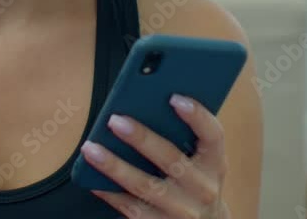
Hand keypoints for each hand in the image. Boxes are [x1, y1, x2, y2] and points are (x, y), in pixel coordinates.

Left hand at [81, 94, 229, 218]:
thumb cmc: (197, 181)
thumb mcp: (203, 161)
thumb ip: (185, 136)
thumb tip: (146, 104)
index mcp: (215, 163)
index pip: (213, 135)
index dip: (197, 116)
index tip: (174, 98)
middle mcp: (202, 188)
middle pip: (171, 159)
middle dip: (141, 138)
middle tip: (114, 120)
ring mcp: (182, 210)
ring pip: (145, 186)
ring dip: (115, 166)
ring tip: (91, 148)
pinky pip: (132, 209)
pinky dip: (111, 193)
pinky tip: (93, 180)